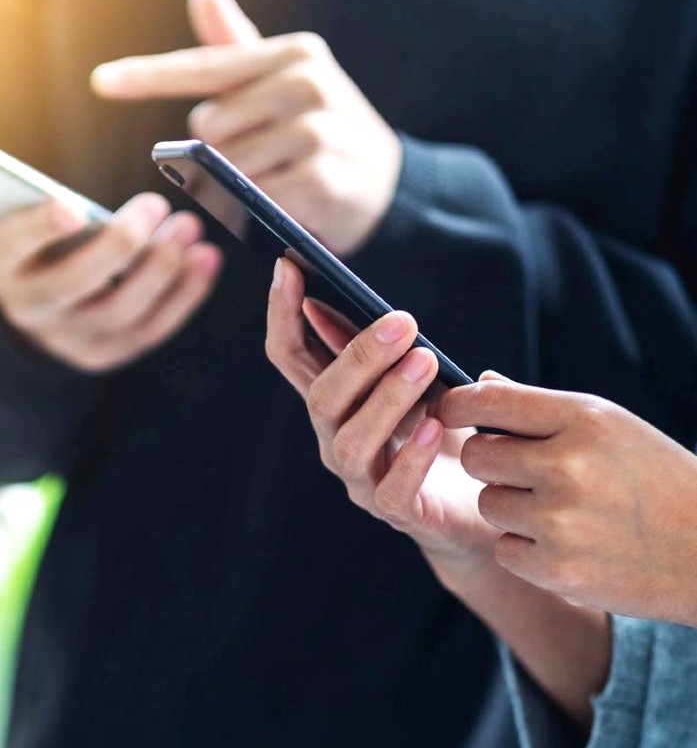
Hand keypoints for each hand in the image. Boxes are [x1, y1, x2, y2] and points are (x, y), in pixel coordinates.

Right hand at [0, 193, 221, 372]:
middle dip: (118, 245)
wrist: (28, 302)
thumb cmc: (22, 236)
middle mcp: (28, 309)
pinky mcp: (102, 354)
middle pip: (74, 284)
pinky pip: (148, 331)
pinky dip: (182, 297)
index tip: (69, 207)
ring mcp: (67, 338)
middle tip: (154, 205)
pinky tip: (205, 261)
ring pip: (118, 311)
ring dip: (160, 271)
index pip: (12, 249)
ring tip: (188, 229)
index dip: (38, 230)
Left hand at [92, 0, 400, 254]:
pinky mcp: (320, 179)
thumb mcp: (283, 83)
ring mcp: (316, 131)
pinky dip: (256, 212)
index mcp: (292, 54)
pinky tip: (283, 205)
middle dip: (218, 152)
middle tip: (262, 157)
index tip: (101, 81)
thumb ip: (237, 48)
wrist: (386, 185)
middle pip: (207, 129)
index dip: (148, 77)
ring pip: (226, 168)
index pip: (203, 67)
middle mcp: (306, 84)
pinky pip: (253, 201)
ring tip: (274, 181)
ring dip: (236, 186)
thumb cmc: (319, 129)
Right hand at [265, 257, 498, 570]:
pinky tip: (437, 428)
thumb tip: (349, 300)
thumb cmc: (450, 432)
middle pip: (321, 398)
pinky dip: (411, 458)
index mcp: (336, 403)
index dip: (283, 313)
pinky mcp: (400, 515)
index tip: (289, 265)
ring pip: (351, 441)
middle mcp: (336, 440)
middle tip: (403, 321)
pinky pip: (392, 491)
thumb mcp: (419, 380)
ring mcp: (363, 481)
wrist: (497, 504)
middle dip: (357, 356)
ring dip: (387, 398)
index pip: (290, 356)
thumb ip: (386, 351)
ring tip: (426, 363)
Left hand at [438, 377, 696, 625]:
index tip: (450, 412)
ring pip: (488, 504)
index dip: (456, 406)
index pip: (486, 401)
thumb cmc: (654, 479)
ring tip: (564, 512)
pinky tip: (570, 546)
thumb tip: (480, 382)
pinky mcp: (558, 568)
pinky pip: (503, 549)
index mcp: (582, 419)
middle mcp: (568, 465)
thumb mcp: (610, 427)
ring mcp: (561, 520)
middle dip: (491, 466)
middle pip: (475, 457)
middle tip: (530, 475)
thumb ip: (539, 407)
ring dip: (512, 510)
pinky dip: (527, 551)